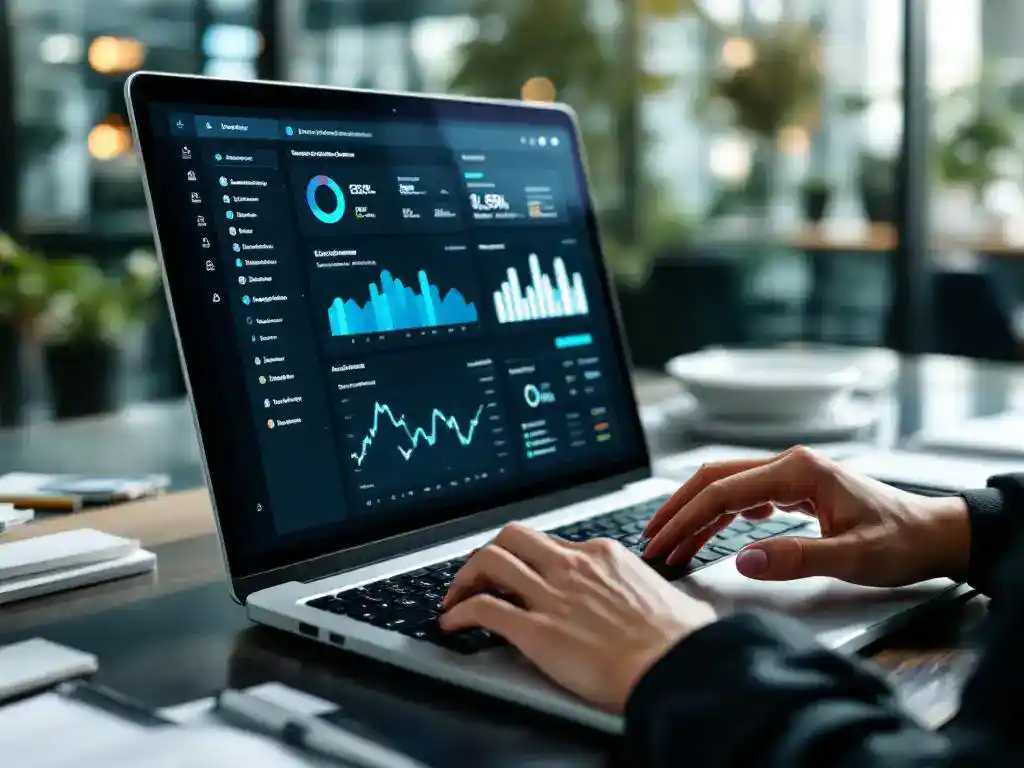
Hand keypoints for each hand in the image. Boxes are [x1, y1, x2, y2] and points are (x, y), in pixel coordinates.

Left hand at [441, 524, 715, 711]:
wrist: (676, 666)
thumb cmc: (681, 641)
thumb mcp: (671, 598)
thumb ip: (652, 593)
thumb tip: (671, 605)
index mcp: (603, 554)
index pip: (550, 543)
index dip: (528, 558)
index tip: (521, 573)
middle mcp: (572, 566)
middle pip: (512, 537)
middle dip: (488, 553)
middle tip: (479, 574)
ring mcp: (551, 595)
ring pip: (489, 561)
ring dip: (465, 577)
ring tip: (456, 595)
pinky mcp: (536, 630)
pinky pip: (483, 609)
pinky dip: (459, 612)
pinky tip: (452, 623)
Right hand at [642, 446, 970, 586]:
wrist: (936, 534)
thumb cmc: (902, 541)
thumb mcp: (852, 557)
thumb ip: (795, 558)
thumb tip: (741, 560)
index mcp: (797, 471)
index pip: (723, 491)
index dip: (685, 518)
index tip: (661, 543)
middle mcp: (789, 464)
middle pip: (714, 479)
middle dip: (678, 510)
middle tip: (651, 541)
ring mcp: (791, 475)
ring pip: (726, 487)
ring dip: (695, 514)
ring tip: (671, 543)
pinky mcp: (795, 489)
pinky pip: (744, 497)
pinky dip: (719, 516)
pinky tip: (711, 533)